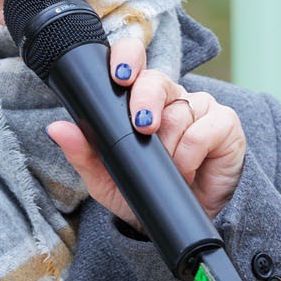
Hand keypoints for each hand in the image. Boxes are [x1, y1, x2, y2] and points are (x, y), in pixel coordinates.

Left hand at [45, 35, 245, 229]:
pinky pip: (203, 130)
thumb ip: (83, 152)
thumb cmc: (144, 190)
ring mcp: (200, 107)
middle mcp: (170, 97)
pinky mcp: (225, 124)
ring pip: (180, 111)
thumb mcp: (106, 178)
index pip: (134, 61)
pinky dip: (190, 155)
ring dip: (168, 146)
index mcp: (140, 99)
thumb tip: (56, 128)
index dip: (127, 58)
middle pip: (157, 79)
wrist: (176, 221)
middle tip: (142, 128)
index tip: (119, 76)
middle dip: (145, 101)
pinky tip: (186, 171)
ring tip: (168, 169)